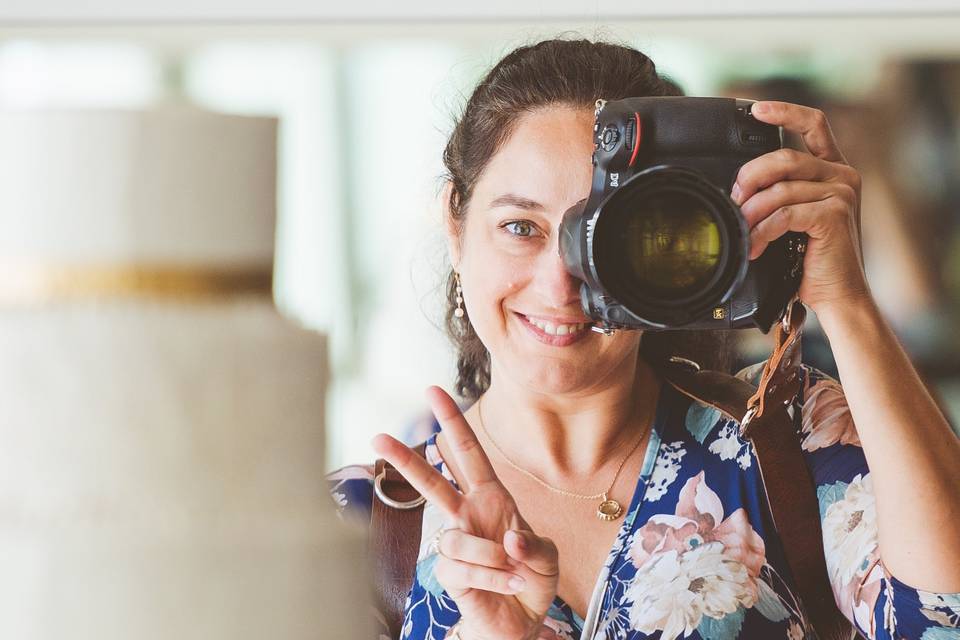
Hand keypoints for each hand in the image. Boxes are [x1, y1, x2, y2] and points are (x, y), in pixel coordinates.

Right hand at [372, 386, 559, 639]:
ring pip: (457, 539)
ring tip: (513, 573)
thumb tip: (508, 538)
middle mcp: (468, 516)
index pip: (468, 454)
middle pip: (432, 483)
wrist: (520, 622)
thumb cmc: (530, 578)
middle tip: (378, 437)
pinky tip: (509, 586)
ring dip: (491, 558)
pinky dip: (493, 578)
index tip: (433, 391)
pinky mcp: (449, 575)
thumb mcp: (546, 557)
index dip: (453, 422)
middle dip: (406, 460)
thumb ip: (534, 545)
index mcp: (491, 498)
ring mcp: (456, 545)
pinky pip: (463, 570)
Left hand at [732, 100, 870, 315]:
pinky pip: (783, 214)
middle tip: (734, 201)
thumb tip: (739, 189)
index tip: (756, 110)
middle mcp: (842, 175)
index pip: (814, 125)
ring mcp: (840, 194)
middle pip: (783, 158)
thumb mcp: (794, 218)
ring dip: (751, 212)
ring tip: (743, 230)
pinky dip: (762, 231)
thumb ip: (779, 194)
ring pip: (779, 189)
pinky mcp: (834, 215)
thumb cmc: (812, 260)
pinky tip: (756, 247)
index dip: (785, 112)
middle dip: (749, 178)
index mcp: (833, 169)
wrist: (838, 294)